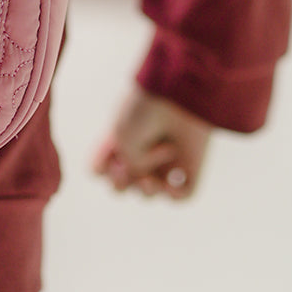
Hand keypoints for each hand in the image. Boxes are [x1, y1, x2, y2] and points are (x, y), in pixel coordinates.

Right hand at [93, 85, 211, 199]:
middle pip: (122, 185)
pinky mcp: (190, 166)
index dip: (102, 169)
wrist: (178, 95)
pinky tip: (168, 185)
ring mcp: (165, 160)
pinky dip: (173, 195)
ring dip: (146, 188)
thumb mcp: (120, 140)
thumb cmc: (144, 112)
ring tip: (151, 175)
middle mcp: (140, 150)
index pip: (101, 168)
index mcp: (119, 138)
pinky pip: (182, 196)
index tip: (109, 148)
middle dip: (120, 183)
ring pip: (149, 193)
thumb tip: (150, 182)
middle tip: (125, 167)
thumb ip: (127, 170)